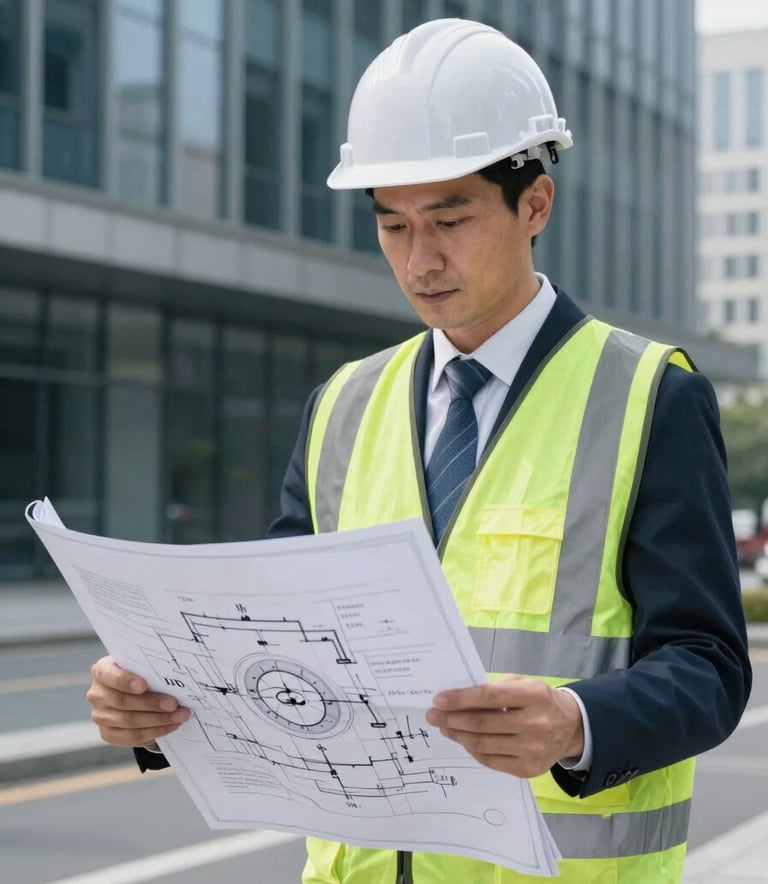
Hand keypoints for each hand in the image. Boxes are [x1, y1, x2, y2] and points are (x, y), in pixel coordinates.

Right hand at [86, 655, 190, 748]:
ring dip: (158, 720)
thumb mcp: (140, 665)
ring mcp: (100, 716)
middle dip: (152, 704)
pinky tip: (170, 726)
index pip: (109, 675)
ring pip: (130, 722)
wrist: (131, 691)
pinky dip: (154, 732)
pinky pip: (132, 737)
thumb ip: (148, 667)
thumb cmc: (139, 673)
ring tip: (179, 716)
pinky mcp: (108, 733)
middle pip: (123, 702)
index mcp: (102, 671)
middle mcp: (97, 694)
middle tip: (174, 704)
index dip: (125, 681)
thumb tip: (171, 675)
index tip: (144, 685)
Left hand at [425, 674, 583, 778]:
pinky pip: (490, 760)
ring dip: (457, 734)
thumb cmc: (538, 700)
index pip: (488, 697)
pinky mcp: (528, 769)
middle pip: (482, 723)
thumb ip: (495, 689)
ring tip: (444, 726)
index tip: (438, 700)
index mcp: (533, 695)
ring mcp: (532, 750)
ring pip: (482, 743)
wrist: (570, 727)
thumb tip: (458, 699)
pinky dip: (472, 749)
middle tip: (433, 715)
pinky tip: (463, 739)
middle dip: (451, 718)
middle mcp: (535, 723)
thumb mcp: (523, 684)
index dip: (460, 699)